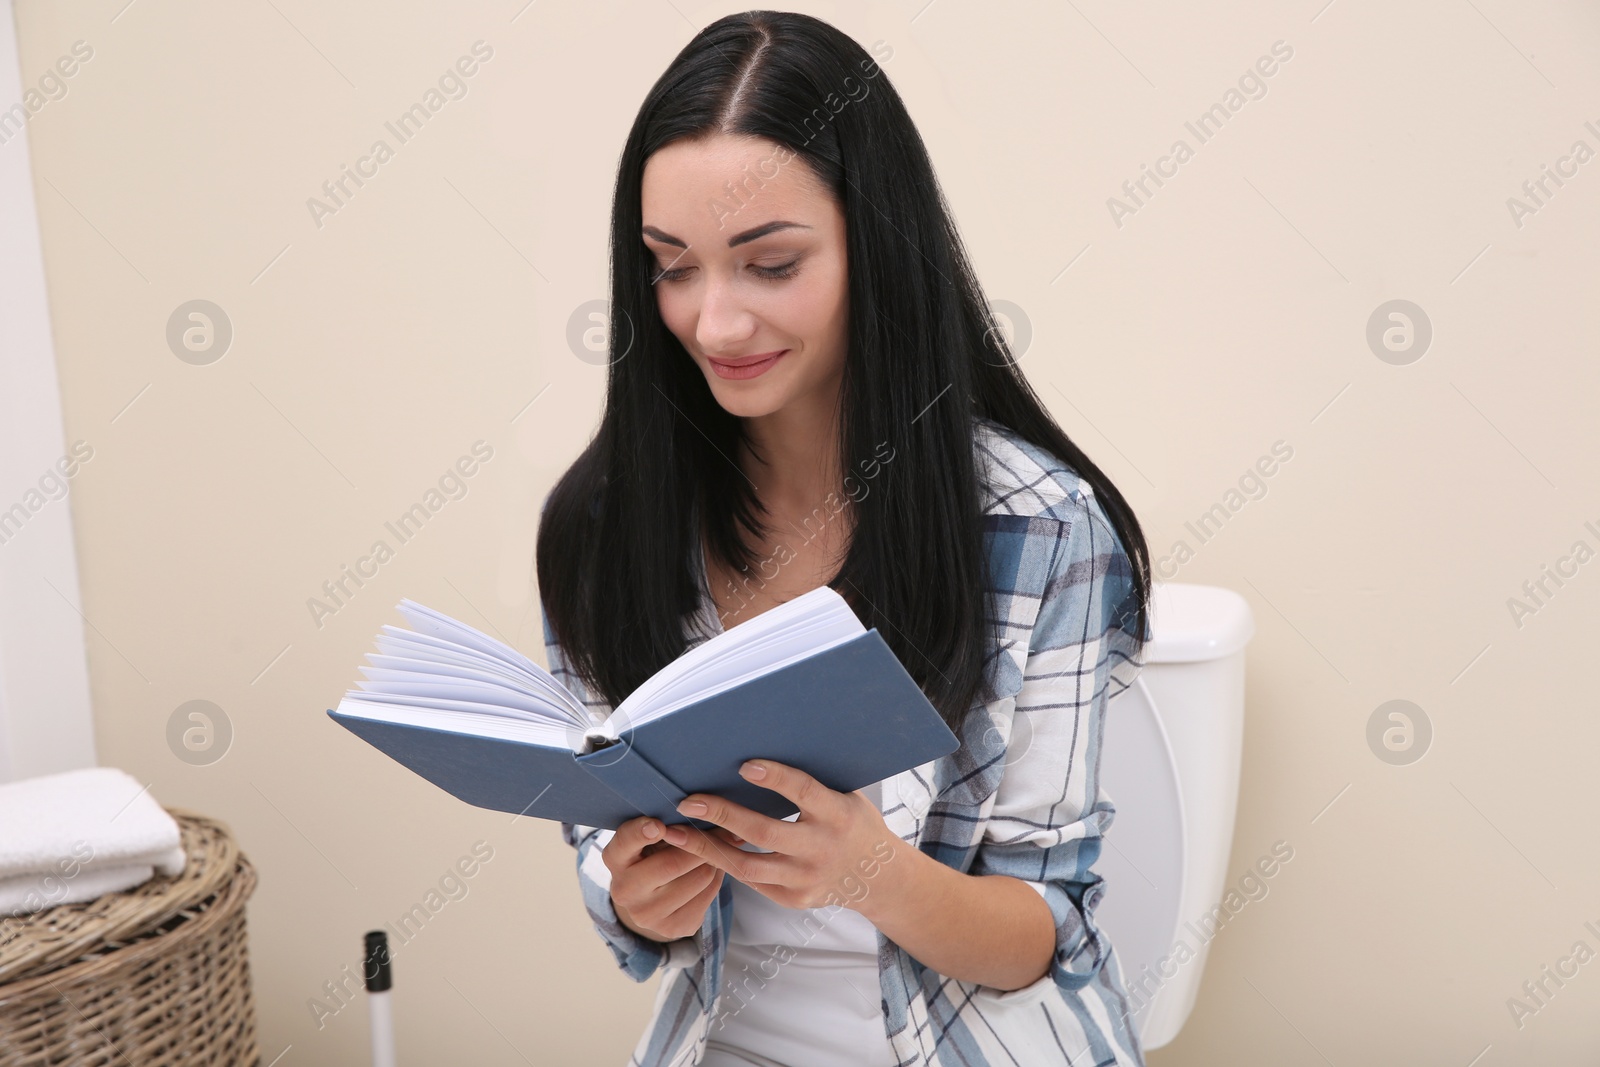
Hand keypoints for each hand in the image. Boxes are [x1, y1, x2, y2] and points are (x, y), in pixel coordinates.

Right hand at [602, 815, 731, 941]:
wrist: (647, 897)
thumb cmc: (651, 853)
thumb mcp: (649, 835)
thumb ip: (665, 823)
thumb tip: (705, 811)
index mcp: (616, 859)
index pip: (626, 842)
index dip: (641, 833)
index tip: (658, 825)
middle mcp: (625, 891)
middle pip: (671, 864)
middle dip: (700, 844)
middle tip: (718, 829)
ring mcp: (647, 915)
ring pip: (699, 878)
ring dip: (713, 860)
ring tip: (714, 850)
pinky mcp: (672, 928)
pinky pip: (709, 895)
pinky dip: (717, 877)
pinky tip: (712, 869)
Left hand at [662, 760, 904, 916]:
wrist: (876, 878)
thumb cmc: (853, 823)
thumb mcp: (846, 795)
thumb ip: (814, 780)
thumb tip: (769, 743)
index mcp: (837, 814)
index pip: (803, 793)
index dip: (775, 778)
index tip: (744, 765)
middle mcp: (821, 849)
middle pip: (764, 833)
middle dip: (723, 814)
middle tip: (688, 801)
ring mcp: (805, 879)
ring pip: (748, 867)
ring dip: (707, 848)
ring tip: (677, 833)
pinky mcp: (793, 899)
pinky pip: (752, 882)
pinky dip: (723, 864)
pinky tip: (701, 848)